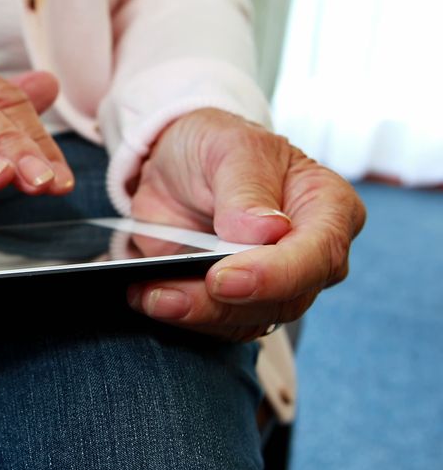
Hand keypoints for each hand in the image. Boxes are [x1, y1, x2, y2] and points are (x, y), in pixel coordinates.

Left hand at [125, 108, 366, 340]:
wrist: (180, 163)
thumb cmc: (218, 145)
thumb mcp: (231, 146)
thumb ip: (248, 186)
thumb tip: (267, 231)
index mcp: (327, 207)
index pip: (318, 253)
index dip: (274, 274)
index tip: (223, 278)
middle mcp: (311, 254)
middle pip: (285, 299)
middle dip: (222, 304)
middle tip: (168, 296)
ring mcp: (275, 283)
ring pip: (249, 320)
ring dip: (194, 315)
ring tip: (149, 297)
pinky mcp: (237, 301)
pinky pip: (218, 324)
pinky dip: (180, 317)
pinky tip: (143, 297)